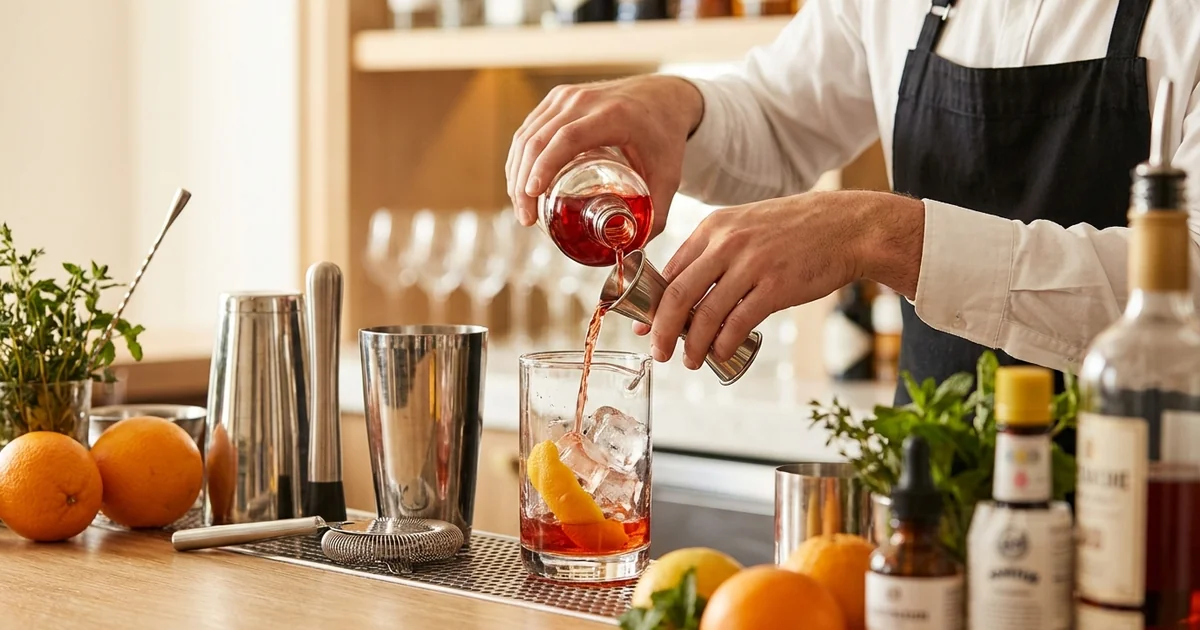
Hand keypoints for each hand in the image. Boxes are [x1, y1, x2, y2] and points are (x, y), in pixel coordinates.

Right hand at [505, 75, 704, 236]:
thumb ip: (657, 214)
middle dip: (523, 182)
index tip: (532, 196)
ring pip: (527, 135)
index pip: (567, 139)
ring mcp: (567, 96)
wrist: (664, 96)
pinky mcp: (557, 98)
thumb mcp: (669, 175)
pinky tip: (521, 183)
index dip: (544, 166)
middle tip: (526, 219)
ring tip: (522, 208)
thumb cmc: (665, 136)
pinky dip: (520, 158)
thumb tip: (635, 251)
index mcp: (613, 115)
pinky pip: (529, 128)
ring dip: (516, 173)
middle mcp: (585, 100)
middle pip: (539, 140)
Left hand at [642, 190, 924, 368]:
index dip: (653, 305)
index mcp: (713, 228)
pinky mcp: (775, 287)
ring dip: (693, 346)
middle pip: (678, 295)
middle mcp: (726, 244)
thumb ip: (715, 252)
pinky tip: (720, 354)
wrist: (847, 226)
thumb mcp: (746, 225)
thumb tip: (685, 290)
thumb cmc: (795, 230)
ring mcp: (751, 265)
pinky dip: (724, 344)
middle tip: (659, 353)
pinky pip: (738, 323)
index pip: (671, 271)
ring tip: (691, 361)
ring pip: (705, 315)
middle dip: (662, 331)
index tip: (645, 327)